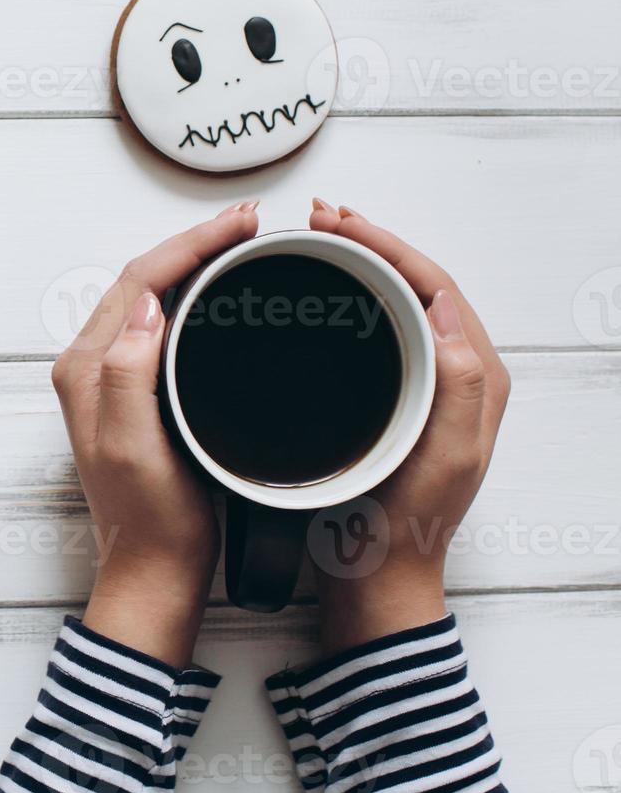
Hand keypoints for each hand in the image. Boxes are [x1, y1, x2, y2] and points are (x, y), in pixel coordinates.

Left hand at [51, 202, 259, 666]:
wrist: (153, 569)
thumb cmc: (149, 519)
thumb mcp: (135, 446)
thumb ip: (129, 372)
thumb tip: (150, 305)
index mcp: (86, 369)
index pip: (138, 281)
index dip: (189, 244)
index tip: (239, 226)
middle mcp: (91, 367)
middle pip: (143, 279)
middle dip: (194, 243)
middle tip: (249, 223)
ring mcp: (111, 379)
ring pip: (151, 298)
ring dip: (193, 264)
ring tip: (240, 244)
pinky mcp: (134, 394)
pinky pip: (160, 325)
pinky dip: (192, 297)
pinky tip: (222, 295)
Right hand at [308, 200, 510, 653]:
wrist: (377, 574)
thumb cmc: (405, 525)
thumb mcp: (442, 456)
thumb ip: (456, 384)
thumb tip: (447, 309)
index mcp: (475, 379)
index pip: (436, 286)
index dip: (388, 245)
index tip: (341, 224)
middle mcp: (455, 374)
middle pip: (415, 283)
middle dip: (369, 242)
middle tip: (321, 218)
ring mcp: (422, 385)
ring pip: (394, 302)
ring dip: (357, 264)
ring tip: (317, 239)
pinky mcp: (391, 398)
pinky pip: (374, 330)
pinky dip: (346, 299)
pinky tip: (317, 294)